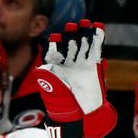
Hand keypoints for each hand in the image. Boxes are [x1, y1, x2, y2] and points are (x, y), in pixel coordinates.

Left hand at [34, 20, 116, 137]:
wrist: (79, 113)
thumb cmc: (62, 103)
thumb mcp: (52, 91)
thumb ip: (47, 79)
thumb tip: (39, 70)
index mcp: (56, 66)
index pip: (55, 51)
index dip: (56, 43)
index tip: (57, 37)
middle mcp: (68, 62)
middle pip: (70, 44)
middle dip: (71, 35)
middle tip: (73, 26)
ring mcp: (80, 63)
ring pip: (83, 44)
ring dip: (85, 34)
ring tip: (86, 24)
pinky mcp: (93, 65)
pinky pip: (95, 50)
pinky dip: (98, 39)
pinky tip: (98, 27)